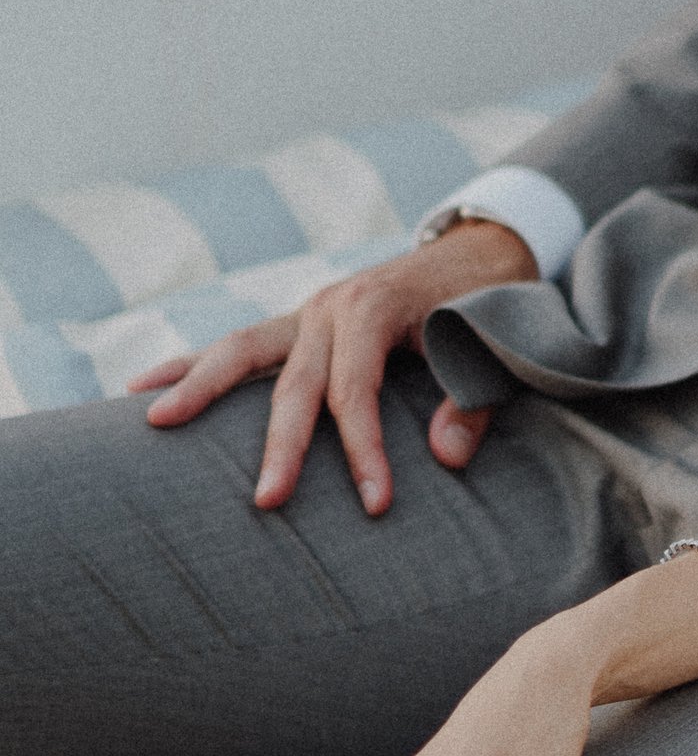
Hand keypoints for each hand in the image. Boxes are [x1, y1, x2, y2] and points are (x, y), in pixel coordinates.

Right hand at [132, 218, 532, 515]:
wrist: (478, 252)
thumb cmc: (487, 305)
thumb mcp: (495, 345)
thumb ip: (474, 400)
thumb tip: (447, 458)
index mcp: (375, 308)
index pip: (355, 389)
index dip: (363, 448)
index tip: (375, 503)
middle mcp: (330, 307)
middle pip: (292, 381)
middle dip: (281, 444)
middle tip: (266, 500)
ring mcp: (308, 314)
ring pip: (242, 351)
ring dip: (197, 385)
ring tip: (152, 421)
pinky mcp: (298, 327)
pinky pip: (239, 348)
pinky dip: (193, 366)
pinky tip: (144, 389)